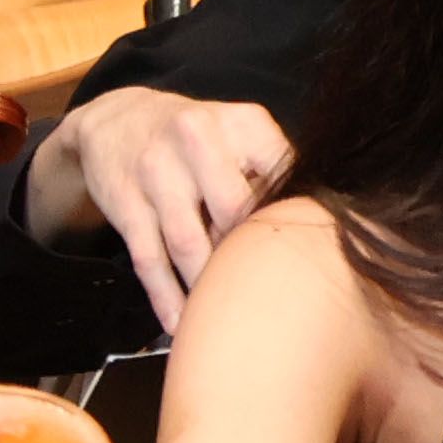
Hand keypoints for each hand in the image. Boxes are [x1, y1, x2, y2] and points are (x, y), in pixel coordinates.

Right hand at [35, 87, 292, 330]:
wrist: (115, 118)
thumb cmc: (196, 138)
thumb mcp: (241, 134)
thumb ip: (276, 174)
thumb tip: (326, 230)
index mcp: (243, 124)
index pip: (282, 177)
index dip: (293, 222)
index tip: (308, 260)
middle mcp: (198, 139)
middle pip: (235, 211)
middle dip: (248, 256)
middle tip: (266, 292)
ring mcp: (157, 171)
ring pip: (189, 243)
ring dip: (207, 287)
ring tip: (226, 317)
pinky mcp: (125, 202)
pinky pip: (148, 259)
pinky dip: (166, 297)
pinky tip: (180, 323)